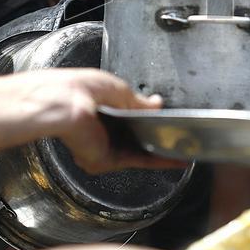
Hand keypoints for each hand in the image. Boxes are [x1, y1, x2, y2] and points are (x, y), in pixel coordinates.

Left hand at [46, 69, 183, 173]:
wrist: (63, 104)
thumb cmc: (78, 89)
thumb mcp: (117, 88)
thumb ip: (139, 100)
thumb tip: (156, 102)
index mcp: (99, 109)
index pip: (127, 116)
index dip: (146, 118)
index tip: (164, 119)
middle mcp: (99, 130)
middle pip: (134, 137)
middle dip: (156, 136)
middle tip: (180, 135)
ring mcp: (103, 146)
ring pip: (139, 151)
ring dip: (161, 149)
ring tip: (185, 147)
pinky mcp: (106, 159)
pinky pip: (138, 160)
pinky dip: (159, 160)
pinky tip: (177, 158)